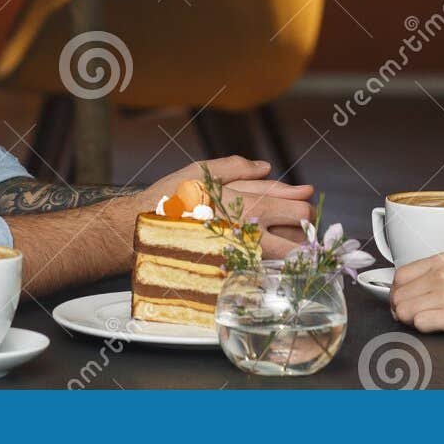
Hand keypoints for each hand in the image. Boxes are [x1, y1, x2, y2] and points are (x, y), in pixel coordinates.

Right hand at [144, 156, 314, 258]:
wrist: (140, 234)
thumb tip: (267, 167)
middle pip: (302, 238)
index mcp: (249, 205)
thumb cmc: (169, 199)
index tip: (299, 205)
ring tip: (277, 240)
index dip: (303, 205)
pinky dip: (270, 267)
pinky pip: (265, 274)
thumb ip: (239, 168)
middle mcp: (252, 234)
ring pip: (288, 259)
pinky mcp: (232, 276)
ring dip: (290, 250)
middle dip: (302, 231)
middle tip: (290, 226)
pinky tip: (260, 257)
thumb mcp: (201, 171)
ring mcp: (244, 259)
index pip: (299, 208)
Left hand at [389, 252, 443, 336]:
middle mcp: (442, 275)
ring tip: (427, 322)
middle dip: (402, 309)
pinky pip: (420, 323)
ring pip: (404, 310)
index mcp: (443, 260)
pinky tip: (438, 327)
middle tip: (415, 317)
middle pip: (398, 295)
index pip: (400, 276)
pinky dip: (424, 329)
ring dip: (411, 321)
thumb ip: (439, 272)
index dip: (399, 292)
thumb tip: (416, 285)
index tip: (406, 301)